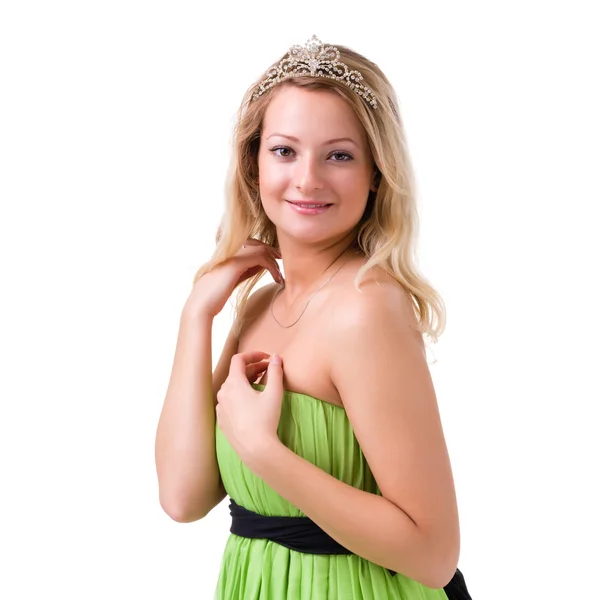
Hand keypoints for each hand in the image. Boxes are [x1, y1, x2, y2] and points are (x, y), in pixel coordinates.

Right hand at [184, 239, 282, 318]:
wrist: (201, 305)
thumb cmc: (214, 297)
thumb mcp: (233, 280)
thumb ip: (246, 270)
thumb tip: (261, 265)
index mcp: (227, 255)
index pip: (251, 245)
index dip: (265, 251)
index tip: (276, 260)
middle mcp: (229, 252)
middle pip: (257, 244)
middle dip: (272, 251)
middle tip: (282, 261)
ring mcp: (232, 255)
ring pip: (261, 249)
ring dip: (274, 262)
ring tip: (280, 276)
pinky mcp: (236, 263)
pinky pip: (261, 258)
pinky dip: (272, 267)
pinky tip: (276, 278)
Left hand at [216, 351, 284, 466]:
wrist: (255, 449)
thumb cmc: (265, 419)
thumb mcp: (274, 393)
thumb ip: (275, 371)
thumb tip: (276, 357)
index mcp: (233, 383)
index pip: (239, 359)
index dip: (253, 354)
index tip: (266, 357)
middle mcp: (223, 392)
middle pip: (236, 372)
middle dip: (253, 368)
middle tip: (269, 370)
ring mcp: (221, 407)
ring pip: (232, 386)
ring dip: (246, 381)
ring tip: (262, 384)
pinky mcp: (222, 419)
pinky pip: (230, 400)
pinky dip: (240, 395)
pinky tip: (252, 401)